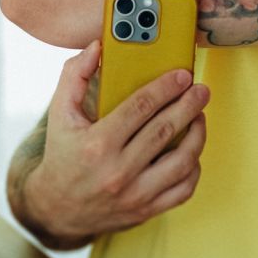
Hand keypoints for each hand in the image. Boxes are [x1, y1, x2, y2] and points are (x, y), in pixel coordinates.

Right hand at [22, 41, 208, 242]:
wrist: (56, 209)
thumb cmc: (62, 154)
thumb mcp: (59, 113)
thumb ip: (74, 75)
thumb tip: (97, 47)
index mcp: (97, 144)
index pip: (140, 108)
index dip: (165, 88)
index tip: (182, 75)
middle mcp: (118, 171)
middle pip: (165, 131)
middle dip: (189, 105)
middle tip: (201, 90)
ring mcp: (134, 194)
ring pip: (181, 161)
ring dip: (197, 135)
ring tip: (199, 116)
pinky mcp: (146, 210)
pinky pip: (183, 189)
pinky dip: (194, 167)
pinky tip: (192, 151)